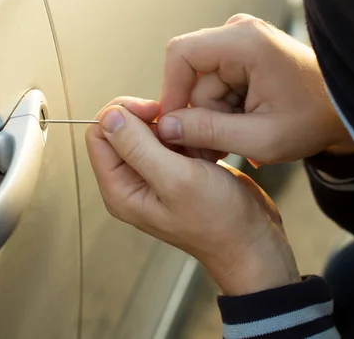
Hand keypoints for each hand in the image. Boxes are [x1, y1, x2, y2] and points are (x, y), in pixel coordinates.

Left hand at [85, 97, 299, 294]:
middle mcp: (132, 181)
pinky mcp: (177, 170)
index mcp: (121, 188)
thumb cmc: (218, 220)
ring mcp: (155, 175)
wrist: (253, 241)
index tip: (155, 112)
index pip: (100, 133)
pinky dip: (189, 136)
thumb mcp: (176, 180)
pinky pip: (173, 139)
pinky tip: (207, 151)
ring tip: (198, 146)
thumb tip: (108, 116)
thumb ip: (138, 147)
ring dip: (175, 129)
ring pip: (151, 131)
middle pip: (124, 129)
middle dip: (152, 120)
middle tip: (181, 128)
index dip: (124, 114)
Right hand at [158, 14, 353, 165]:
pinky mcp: (242, 55)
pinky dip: (224, 111)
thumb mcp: (261, 138)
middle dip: (199, 116)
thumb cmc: (313, 121)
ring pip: (203, 86)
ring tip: (239, 142)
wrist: (344, 110)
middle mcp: (239, 32)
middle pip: (192, 77)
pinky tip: (244, 129)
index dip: (171, 92)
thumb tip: (165, 128)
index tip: (175, 129)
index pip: (181, 54)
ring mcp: (240, 41)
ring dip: (214, 118)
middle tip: (214, 152)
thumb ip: (209, 132)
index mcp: (245, 42)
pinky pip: (216, 85)